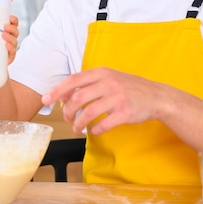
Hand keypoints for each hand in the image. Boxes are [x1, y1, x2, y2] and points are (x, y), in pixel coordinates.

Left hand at [0, 14, 19, 64]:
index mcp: (3, 32)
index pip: (13, 24)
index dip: (14, 20)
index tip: (10, 18)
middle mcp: (8, 39)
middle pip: (15, 32)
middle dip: (12, 28)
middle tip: (5, 26)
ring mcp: (9, 49)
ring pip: (15, 41)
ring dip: (11, 37)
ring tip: (3, 35)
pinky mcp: (8, 58)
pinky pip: (12, 53)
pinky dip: (11, 48)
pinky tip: (6, 45)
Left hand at [41, 67, 166, 134]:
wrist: (157, 96)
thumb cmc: (128, 87)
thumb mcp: (108, 78)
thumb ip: (88, 84)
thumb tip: (63, 95)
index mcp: (102, 72)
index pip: (73, 80)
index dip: (57, 90)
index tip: (45, 99)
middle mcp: (109, 83)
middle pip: (78, 98)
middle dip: (67, 111)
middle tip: (66, 119)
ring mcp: (118, 97)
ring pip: (88, 113)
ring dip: (78, 124)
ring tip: (76, 128)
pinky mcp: (125, 112)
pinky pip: (103, 124)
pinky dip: (94, 130)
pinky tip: (93, 131)